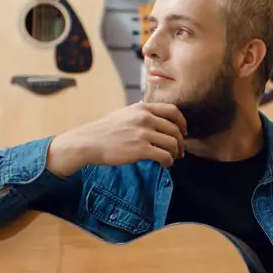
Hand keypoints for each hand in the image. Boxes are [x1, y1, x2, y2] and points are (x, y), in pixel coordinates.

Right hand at [46, 102, 187, 174]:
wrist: (89, 142)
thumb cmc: (106, 131)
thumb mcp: (126, 114)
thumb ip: (143, 114)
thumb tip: (159, 121)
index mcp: (143, 108)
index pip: (173, 111)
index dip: (182, 123)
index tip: (183, 132)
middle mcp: (145, 118)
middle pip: (175, 129)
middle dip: (180, 142)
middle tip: (179, 151)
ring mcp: (143, 133)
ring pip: (173, 143)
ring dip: (175, 153)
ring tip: (171, 159)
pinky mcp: (141, 149)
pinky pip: (165, 156)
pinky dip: (168, 161)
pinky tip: (164, 164)